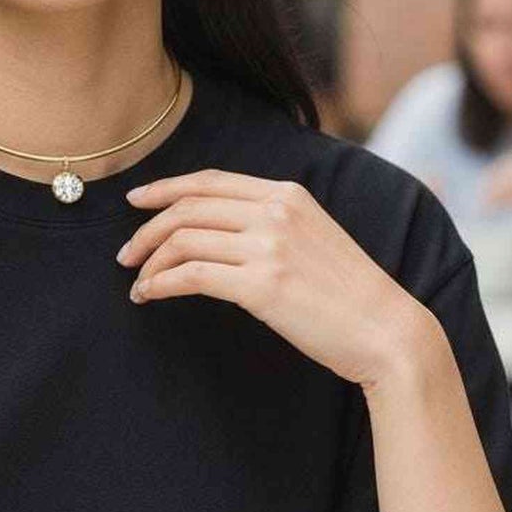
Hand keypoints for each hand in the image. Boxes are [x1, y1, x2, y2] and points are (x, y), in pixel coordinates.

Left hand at [116, 168, 432, 388]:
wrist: (386, 330)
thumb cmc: (348, 293)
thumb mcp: (313, 236)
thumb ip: (273, 221)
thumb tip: (221, 226)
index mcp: (288, 194)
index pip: (210, 181)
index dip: (165, 188)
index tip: (136, 202)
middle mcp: (276, 211)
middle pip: (187, 207)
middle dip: (146, 230)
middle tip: (125, 255)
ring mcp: (269, 246)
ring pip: (183, 240)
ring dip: (149, 262)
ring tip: (137, 283)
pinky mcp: (262, 285)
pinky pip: (190, 275)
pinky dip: (160, 284)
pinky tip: (150, 296)